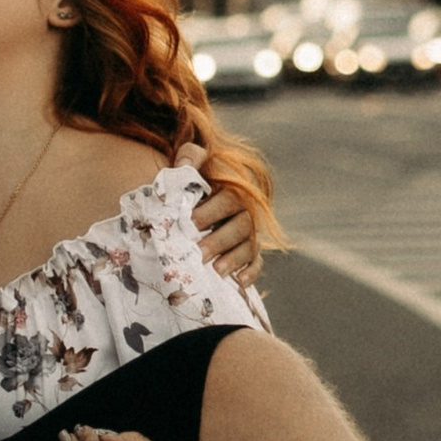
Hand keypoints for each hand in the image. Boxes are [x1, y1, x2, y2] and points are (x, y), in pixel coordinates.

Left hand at [184, 160, 261, 286]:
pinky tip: (239, 282)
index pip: (228, 200)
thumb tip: (183, 164)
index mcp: (232, 191)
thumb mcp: (192, 167)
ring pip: (249, 246)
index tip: (189, 222)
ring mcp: (249, 234)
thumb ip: (189, 158)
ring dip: (234, 259)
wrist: (199, 201)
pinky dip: (250, 272)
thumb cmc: (194, 184)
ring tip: (216, 271)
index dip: (210, 211)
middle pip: (241, 226)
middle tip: (197, 254)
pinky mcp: (250, 253)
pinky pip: (257, 263)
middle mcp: (245, 212)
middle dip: (218, 240)